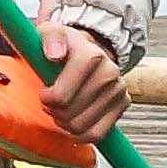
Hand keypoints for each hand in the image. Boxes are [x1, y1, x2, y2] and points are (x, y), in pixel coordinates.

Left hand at [45, 19, 131, 139]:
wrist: (89, 51)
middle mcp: (110, 72)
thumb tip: (54, 55)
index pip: (63, 94)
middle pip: (70, 112)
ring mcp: (118, 89)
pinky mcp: (123, 104)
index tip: (44, 93)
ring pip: (81, 126)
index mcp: (91, 54)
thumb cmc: (65, 46)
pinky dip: (80, 134)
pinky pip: (97, 134)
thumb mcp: (50, 33)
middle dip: (54, 111)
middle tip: (51, 102)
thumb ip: (49, 38)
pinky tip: (72, 122)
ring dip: (64, 123)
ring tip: (61, 110)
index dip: (49, 99)